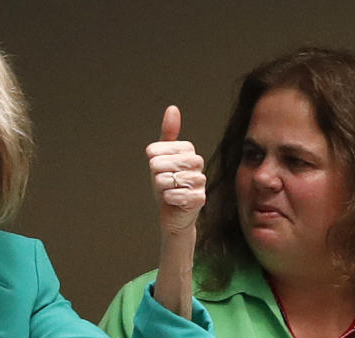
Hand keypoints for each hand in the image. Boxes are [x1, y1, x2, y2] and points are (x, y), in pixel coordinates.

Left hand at [146, 106, 205, 233]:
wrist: (171, 212)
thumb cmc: (166, 183)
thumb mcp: (161, 157)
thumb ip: (168, 134)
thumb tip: (173, 108)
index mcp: (189, 151)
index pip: (165, 148)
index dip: (154, 157)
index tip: (154, 165)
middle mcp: (198, 163)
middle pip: (168, 163)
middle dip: (157, 173)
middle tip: (160, 180)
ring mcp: (200, 181)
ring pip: (170, 179)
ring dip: (161, 187)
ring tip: (165, 190)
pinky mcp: (199, 199)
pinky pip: (177, 195)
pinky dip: (168, 199)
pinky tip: (170, 200)